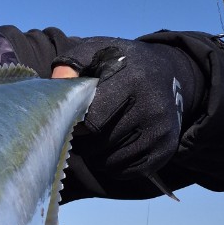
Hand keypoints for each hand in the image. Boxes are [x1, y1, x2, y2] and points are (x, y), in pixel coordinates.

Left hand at [52, 39, 194, 178]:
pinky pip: (125, 171)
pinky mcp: (166, 149)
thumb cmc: (120, 64)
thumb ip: (71, 65)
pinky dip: (111, 165)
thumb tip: (56, 82)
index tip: (72, 120)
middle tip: (80, 132)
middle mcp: (152, 107)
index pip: (92, 122)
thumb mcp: (95, 52)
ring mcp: (161, 130)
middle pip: (99, 145)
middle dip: (82, 143)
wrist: (166, 73)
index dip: (75, 126)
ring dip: (94, 156)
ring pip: (109, 162)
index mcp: (133, 80)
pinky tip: (111, 147)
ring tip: (95, 138)